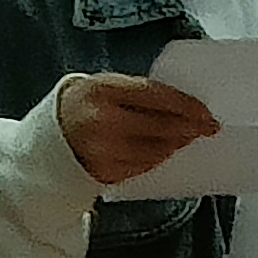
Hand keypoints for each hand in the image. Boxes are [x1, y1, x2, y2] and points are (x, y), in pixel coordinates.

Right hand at [56, 74, 219, 187]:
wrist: (50, 132)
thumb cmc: (86, 103)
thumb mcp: (109, 85)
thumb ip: (140, 93)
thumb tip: (186, 105)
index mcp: (103, 90)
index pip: (155, 97)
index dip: (186, 106)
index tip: (207, 112)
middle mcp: (100, 122)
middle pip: (158, 127)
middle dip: (189, 128)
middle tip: (208, 127)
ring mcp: (100, 151)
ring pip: (154, 151)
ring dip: (176, 144)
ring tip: (187, 137)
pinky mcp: (101, 172)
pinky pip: (141, 167)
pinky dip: (157, 158)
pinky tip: (165, 150)